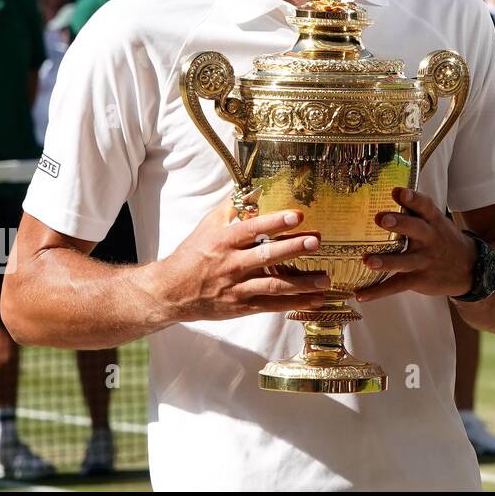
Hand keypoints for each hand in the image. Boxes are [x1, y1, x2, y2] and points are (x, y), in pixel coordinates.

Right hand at [150, 197, 330, 322]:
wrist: (169, 292)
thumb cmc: (190, 255)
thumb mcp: (206, 227)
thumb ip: (230, 208)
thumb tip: (251, 189)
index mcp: (224, 241)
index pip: (253, 228)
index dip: (276, 222)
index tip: (297, 216)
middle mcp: (231, 264)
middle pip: (267, 255)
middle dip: (294, 248)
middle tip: (317, 242)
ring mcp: (237, 287)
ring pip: (274, 284)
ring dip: (302, 283)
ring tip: (325, 279)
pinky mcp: (241, 306)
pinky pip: (271, 305)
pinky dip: (294, 303)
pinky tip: (315, 300)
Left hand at [354, 186, 477, 300]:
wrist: (469, 268)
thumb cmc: (442, 239)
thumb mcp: (436, 222)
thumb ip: (415, 209)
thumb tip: (390, 189)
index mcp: (433, 221)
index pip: (425, 206)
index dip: (413, 199)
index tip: (399, 191)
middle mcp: (430, 239)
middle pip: (416, 230)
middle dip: (400, 224)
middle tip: (381, 218)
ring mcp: (425, 261)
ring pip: (405, 261)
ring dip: (386, 261)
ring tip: (368, 261)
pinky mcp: (419, 280)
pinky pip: (397, 286)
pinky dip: (378, 291)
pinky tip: (360, 294)